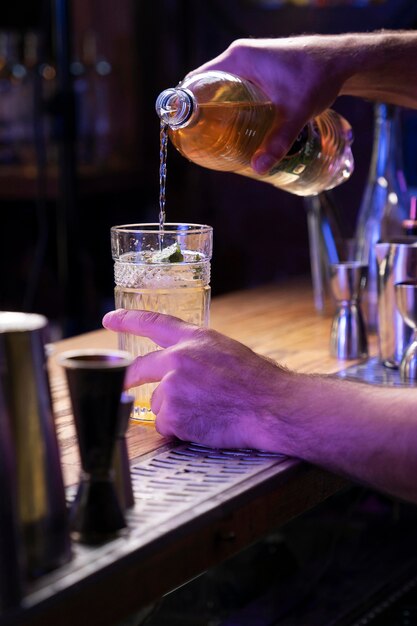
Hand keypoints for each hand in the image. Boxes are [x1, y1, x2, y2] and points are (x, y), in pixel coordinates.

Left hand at [102, 309, 288, 450]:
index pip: (153, 322)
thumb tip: (180, 367)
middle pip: (139, 369)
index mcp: (194, 339)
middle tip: (124, 382)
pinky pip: (167, 426)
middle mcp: (178, 359)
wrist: (270, 406)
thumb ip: (197, 354)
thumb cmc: (257, 381)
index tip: (109, 319)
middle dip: (129, 378)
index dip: (128, 320)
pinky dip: (180, 430)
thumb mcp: (226, 351)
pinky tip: (204, 425)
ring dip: (175, 411)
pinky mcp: (174, 414)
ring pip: (158, 403)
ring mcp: (173, 387)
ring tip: (207, 412)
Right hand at [187, 35, 350, 172]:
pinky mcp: (259, 72)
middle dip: (201, 113)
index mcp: (238, 58)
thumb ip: (278, 141)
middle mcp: (239, 58)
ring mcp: (249, 64)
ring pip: (221, 89)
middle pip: (207, 87)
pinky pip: (234, 89)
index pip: (198, 80)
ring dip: (216, 111)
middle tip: (199, 140)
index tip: (183, 127)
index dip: (186, 103)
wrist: (340, 61)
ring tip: (213, 139)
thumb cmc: (317, 76)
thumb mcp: (295, 111)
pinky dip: (230, 106)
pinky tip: (233, 127)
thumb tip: (259, 169)